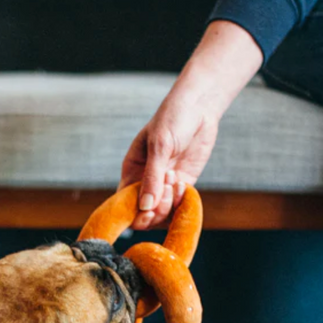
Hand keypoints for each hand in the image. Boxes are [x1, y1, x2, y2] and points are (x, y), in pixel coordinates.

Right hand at [119, 20, 264, 230]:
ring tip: (176, 179)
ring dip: (169, 204)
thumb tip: (145, 207)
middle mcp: (145, 181)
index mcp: (131, 171)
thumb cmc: (173, 119)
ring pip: (162, 213)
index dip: (132, 213)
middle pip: (143, 214)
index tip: (146, 209)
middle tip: (167, 187)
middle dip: (155, 209)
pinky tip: (184, 184)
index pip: (123, 203)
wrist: (199, 108)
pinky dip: (181, 202)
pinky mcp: (183, 184)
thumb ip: (152, 177)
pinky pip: (179, 205)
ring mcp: (165, 184)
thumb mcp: (159, 146)